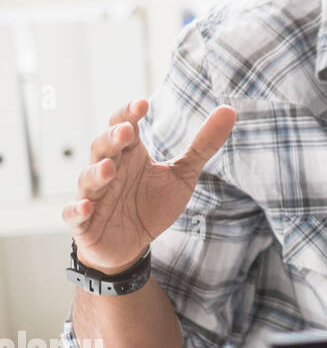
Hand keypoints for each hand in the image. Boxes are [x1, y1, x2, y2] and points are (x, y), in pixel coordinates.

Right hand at [62, 98, 236, 273]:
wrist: (132, 244)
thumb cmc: (153, 203)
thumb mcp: (183, 174)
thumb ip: (204, 144)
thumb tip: (230, 110)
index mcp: (130, 155)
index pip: (124, 126)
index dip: (129, 114)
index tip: (143, 104)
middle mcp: (109, 169)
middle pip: (103, 147)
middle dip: (112, 139)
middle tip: (126, 132)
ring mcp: (94, 195)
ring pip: (89, 178)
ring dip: (96, 173)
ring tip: (109, 168)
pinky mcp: (84, 222)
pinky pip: (75, 214)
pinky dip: (77, 209)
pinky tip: (86, 206)